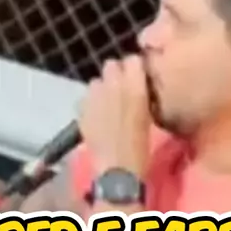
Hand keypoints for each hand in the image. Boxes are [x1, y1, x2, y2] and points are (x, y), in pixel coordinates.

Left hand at [79, 55, 150, 177]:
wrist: (117, 170)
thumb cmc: (141, 150)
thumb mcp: (148, 118)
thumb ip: (141, 96)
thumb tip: (137, 86)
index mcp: (135, 88)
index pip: (133, 60)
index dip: (135, 70)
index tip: (138, 80)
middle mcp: (113, 86)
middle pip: (111, 65)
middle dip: (116, 75)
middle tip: (122, 92)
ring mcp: (94, 97)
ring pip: (96, 81)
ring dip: (102, 89)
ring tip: (108, 106)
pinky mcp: (81, 110)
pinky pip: (86, 97)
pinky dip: (90, 103)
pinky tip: (96, 118)